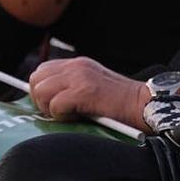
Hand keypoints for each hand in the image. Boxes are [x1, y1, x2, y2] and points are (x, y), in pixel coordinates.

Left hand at [28, 56, 149, 130]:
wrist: (143, 104)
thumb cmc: (119, 104)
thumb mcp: (92, 87)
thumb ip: (70, 87)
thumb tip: (44, 100)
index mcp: (78, 64)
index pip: (42, 71)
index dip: (42, 90)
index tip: (52, 104)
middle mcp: (77, 66)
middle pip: (36, 79)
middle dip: (41, 99)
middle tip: (59, 111)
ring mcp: (80, 76)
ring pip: (41, 91)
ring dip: (50, 108)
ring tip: (70, 113)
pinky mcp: (84, 91)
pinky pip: (55, 105)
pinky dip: (63, 116)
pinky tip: (80, 115)